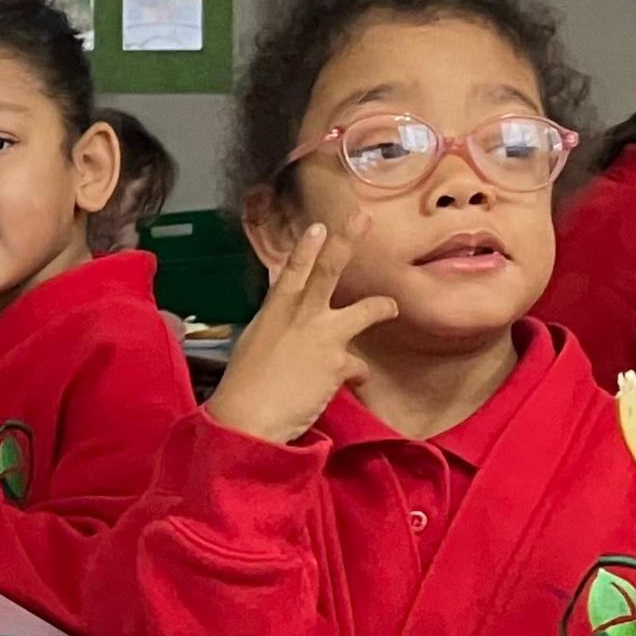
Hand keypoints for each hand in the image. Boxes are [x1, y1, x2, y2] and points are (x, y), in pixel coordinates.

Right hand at [201, 223, 399, 444]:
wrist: (249, 418)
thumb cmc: (244, 385)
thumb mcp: (254, 344)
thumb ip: (275, 324)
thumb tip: (284, 313)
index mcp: (274, 310)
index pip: (291, 270)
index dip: (306, 247)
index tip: (319, 226)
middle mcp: (301, 315)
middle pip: (328, 270)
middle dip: (346, 241)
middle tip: (362, 218)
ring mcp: (322, 336)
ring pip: (365, 310)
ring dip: (382, 307)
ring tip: (391, 307)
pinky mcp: (338, 363)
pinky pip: (359, 366)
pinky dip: (357, 374)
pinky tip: (354, 382)